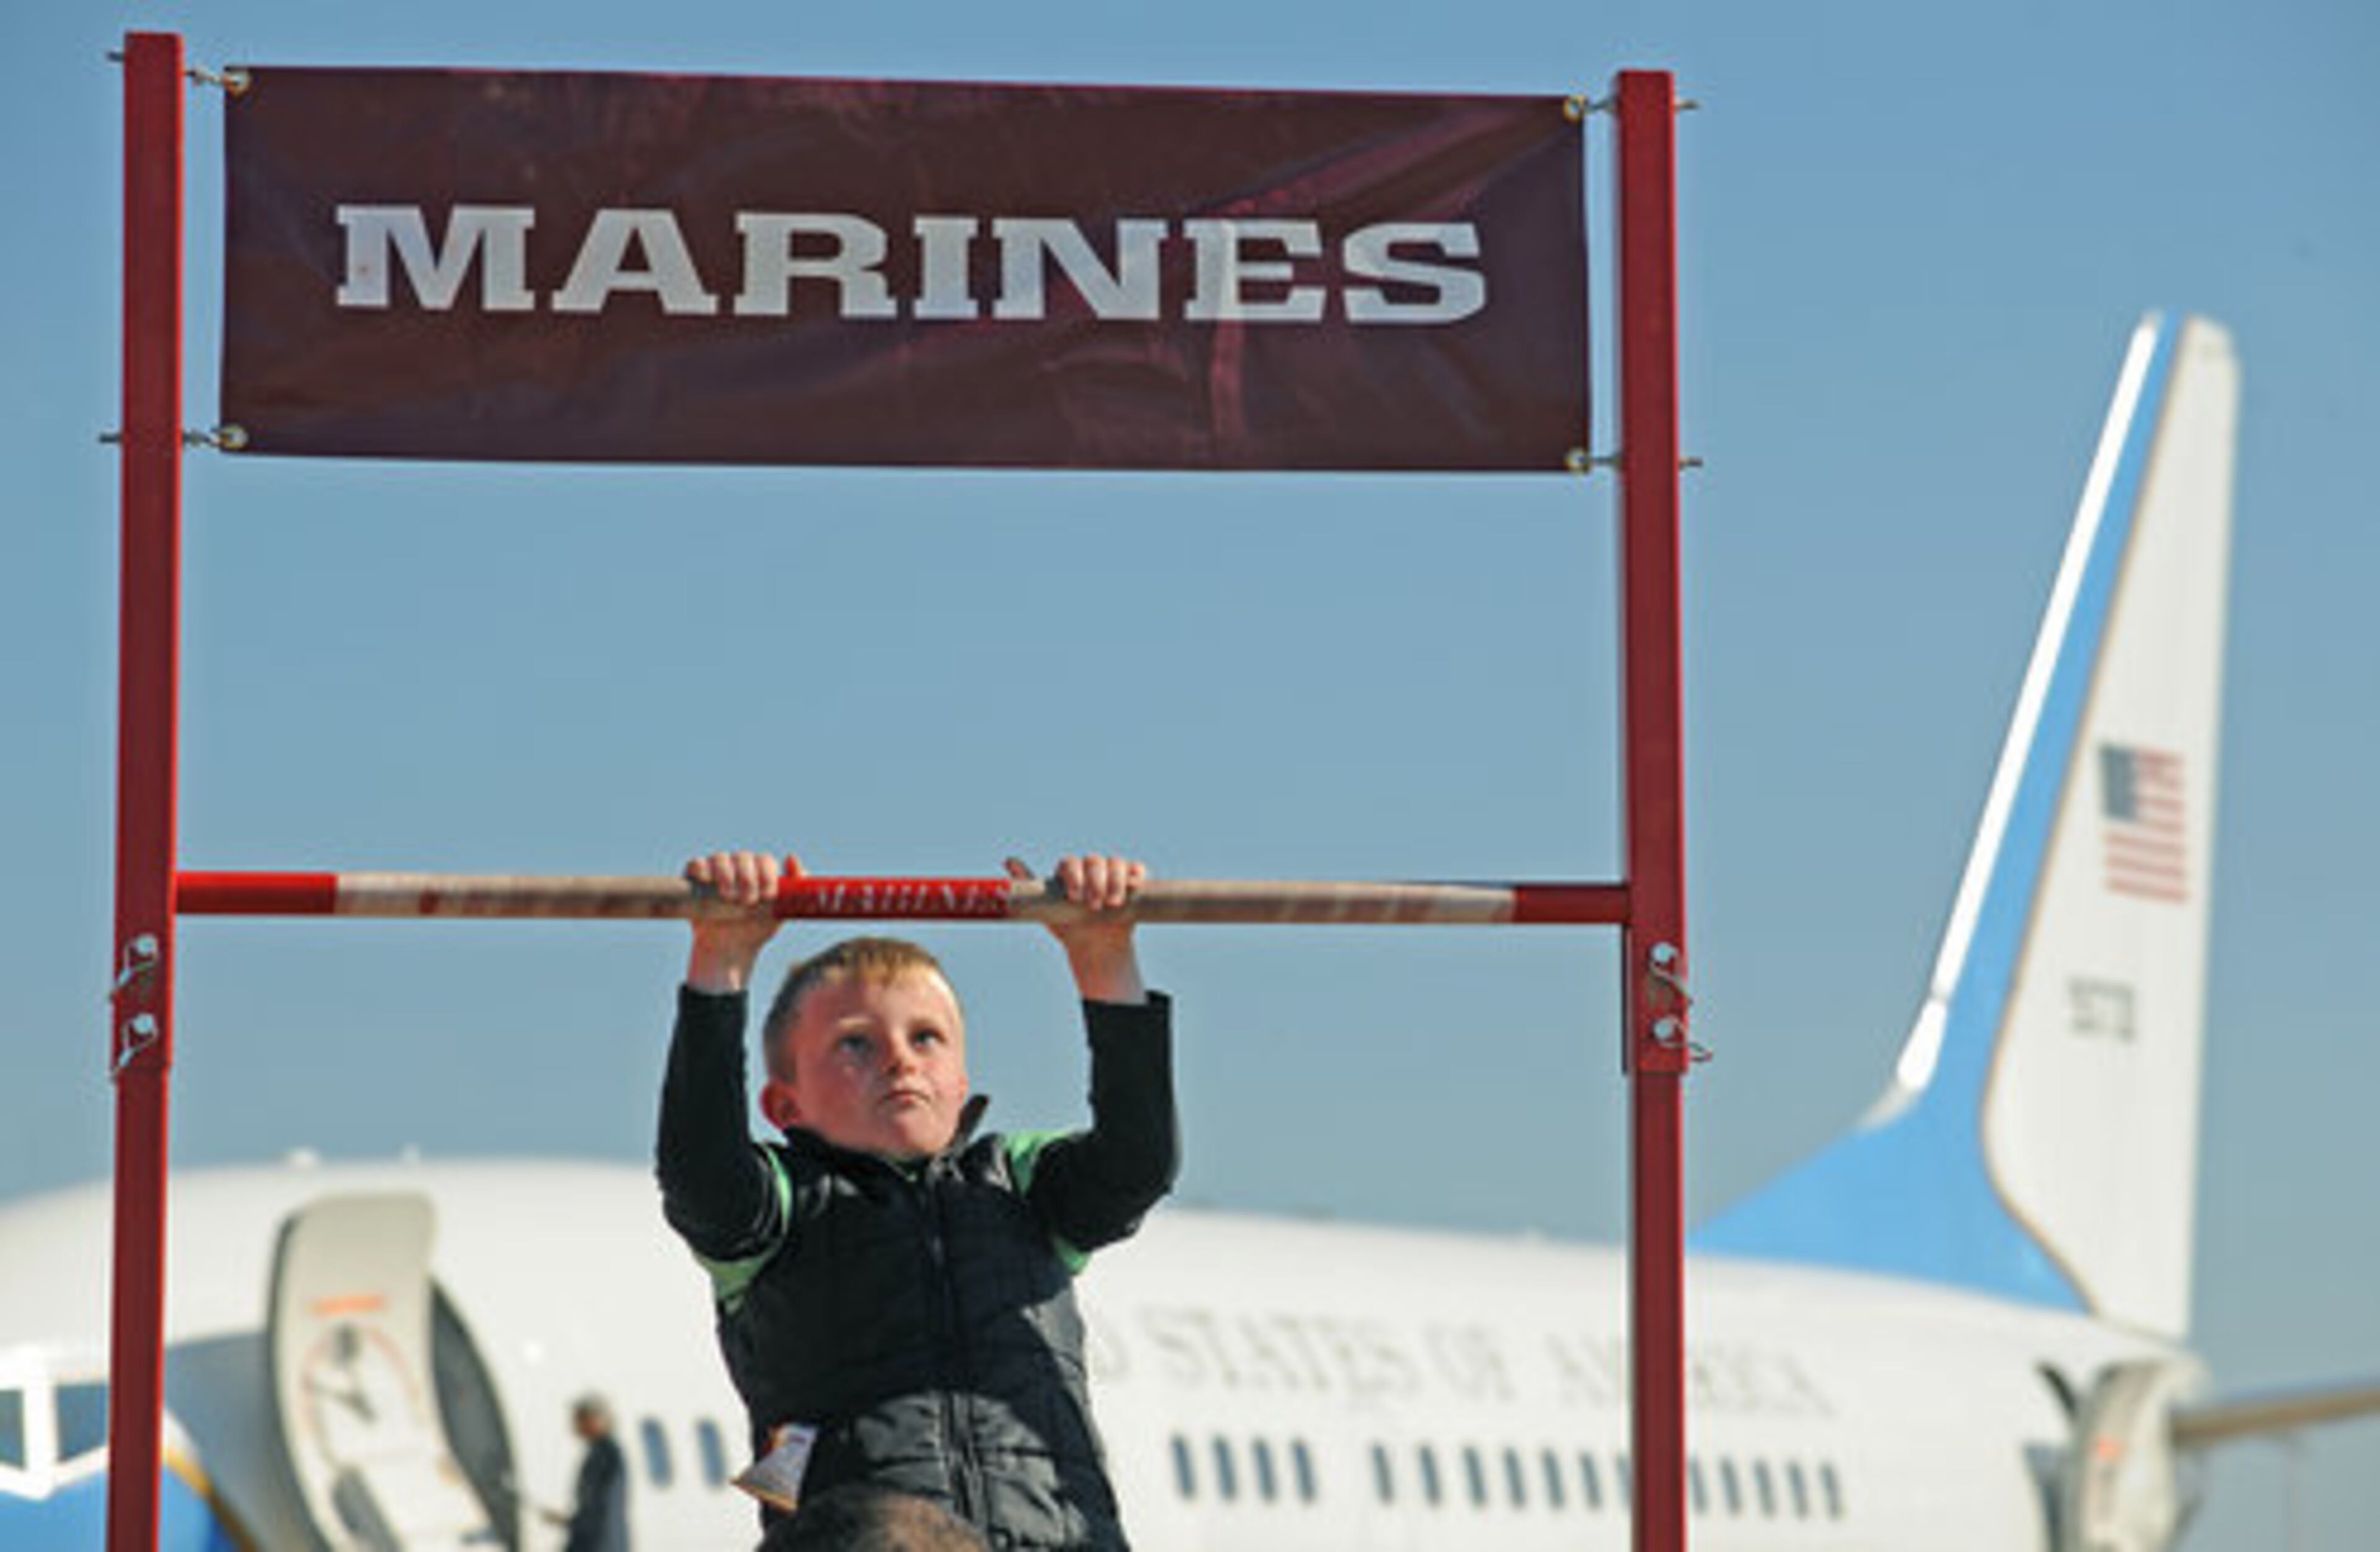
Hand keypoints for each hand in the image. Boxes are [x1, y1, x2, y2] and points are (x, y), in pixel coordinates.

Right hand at [683, 849, 801, 992]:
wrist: (729, 950)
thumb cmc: (756, 928)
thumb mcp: (780, 910)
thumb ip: (795, 886)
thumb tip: (791, 857)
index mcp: (759, 872)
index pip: (765, 860)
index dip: (767, 875)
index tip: (767, 895)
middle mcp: (738, 867)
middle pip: (744, 857)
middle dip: (748, 877)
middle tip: (748, 901)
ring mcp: (716, 872)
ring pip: (721, 858)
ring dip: (726, 874)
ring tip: (729, 897)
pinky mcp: (695, 880)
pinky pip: (697, 864)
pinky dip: (701, 868)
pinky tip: (707, 880)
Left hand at [1007, 853, 1147, 1004]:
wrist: (1094, 944)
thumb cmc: (1067, 923)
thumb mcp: (1046, 907)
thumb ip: (1027, 884)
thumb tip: (1008, 860)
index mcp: (1069, 871)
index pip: (1070, 863)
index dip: (1073, 877)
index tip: (1074, 897)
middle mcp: (1090, 868)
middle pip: (1095, 860)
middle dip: (1095, 881)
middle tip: (1094, 904)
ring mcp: (1112, 874)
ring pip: (1116, 863)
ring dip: (1115, 881)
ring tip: (1112, 902)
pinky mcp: (1131, 882)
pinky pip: (1136, 869)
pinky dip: (1137, 873)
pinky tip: (1135, 884)